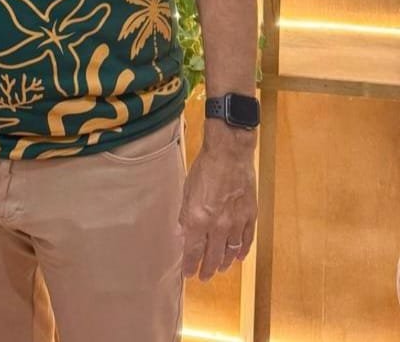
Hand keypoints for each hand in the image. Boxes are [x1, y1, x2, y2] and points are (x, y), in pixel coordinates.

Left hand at [179, 127, 256, 280]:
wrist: (230, 153)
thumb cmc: (205, 168)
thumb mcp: (187, 191)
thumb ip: (185, 215)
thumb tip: (181, 234)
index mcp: (199, 219)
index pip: (194, 251)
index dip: (190, 265)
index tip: (188, 274)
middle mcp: (218, 225)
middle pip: (213, 256)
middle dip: (207, 269)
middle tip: (203, 277)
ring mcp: (237, 222)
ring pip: (231, 252)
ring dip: (224, 263)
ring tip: (219, 269)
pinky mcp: (250, 215)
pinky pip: (247, 240)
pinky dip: (242, 251)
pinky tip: (238, 257)